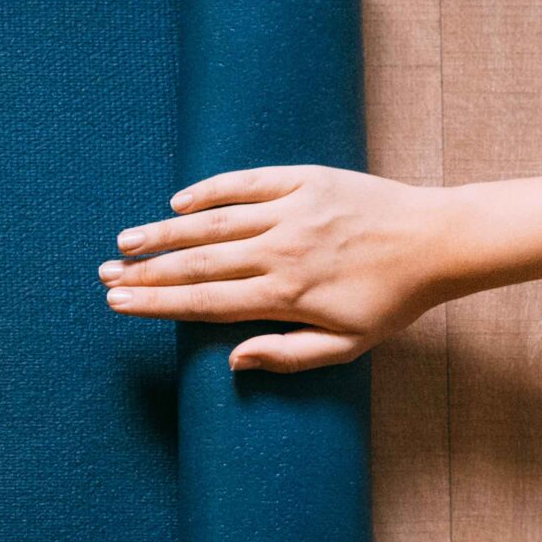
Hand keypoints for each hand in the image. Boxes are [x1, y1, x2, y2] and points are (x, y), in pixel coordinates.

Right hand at [100, 165, 458, 371]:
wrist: (437, 241)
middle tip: (104, 276)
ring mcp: (292, 211)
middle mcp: (282, 250)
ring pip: (214, 222)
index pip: (205, 300)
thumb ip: (287, 356)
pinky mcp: (305, 180)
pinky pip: (246, 183)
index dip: (157, 303)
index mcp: (287, 295)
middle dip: (145, 271)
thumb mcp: (347, 346)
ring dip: (164, 233)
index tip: (119, 304)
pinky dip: (209, 191)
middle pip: (198, 262)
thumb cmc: (392, 302)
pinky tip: (179, 203)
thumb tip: (232, 361)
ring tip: (125, 242)